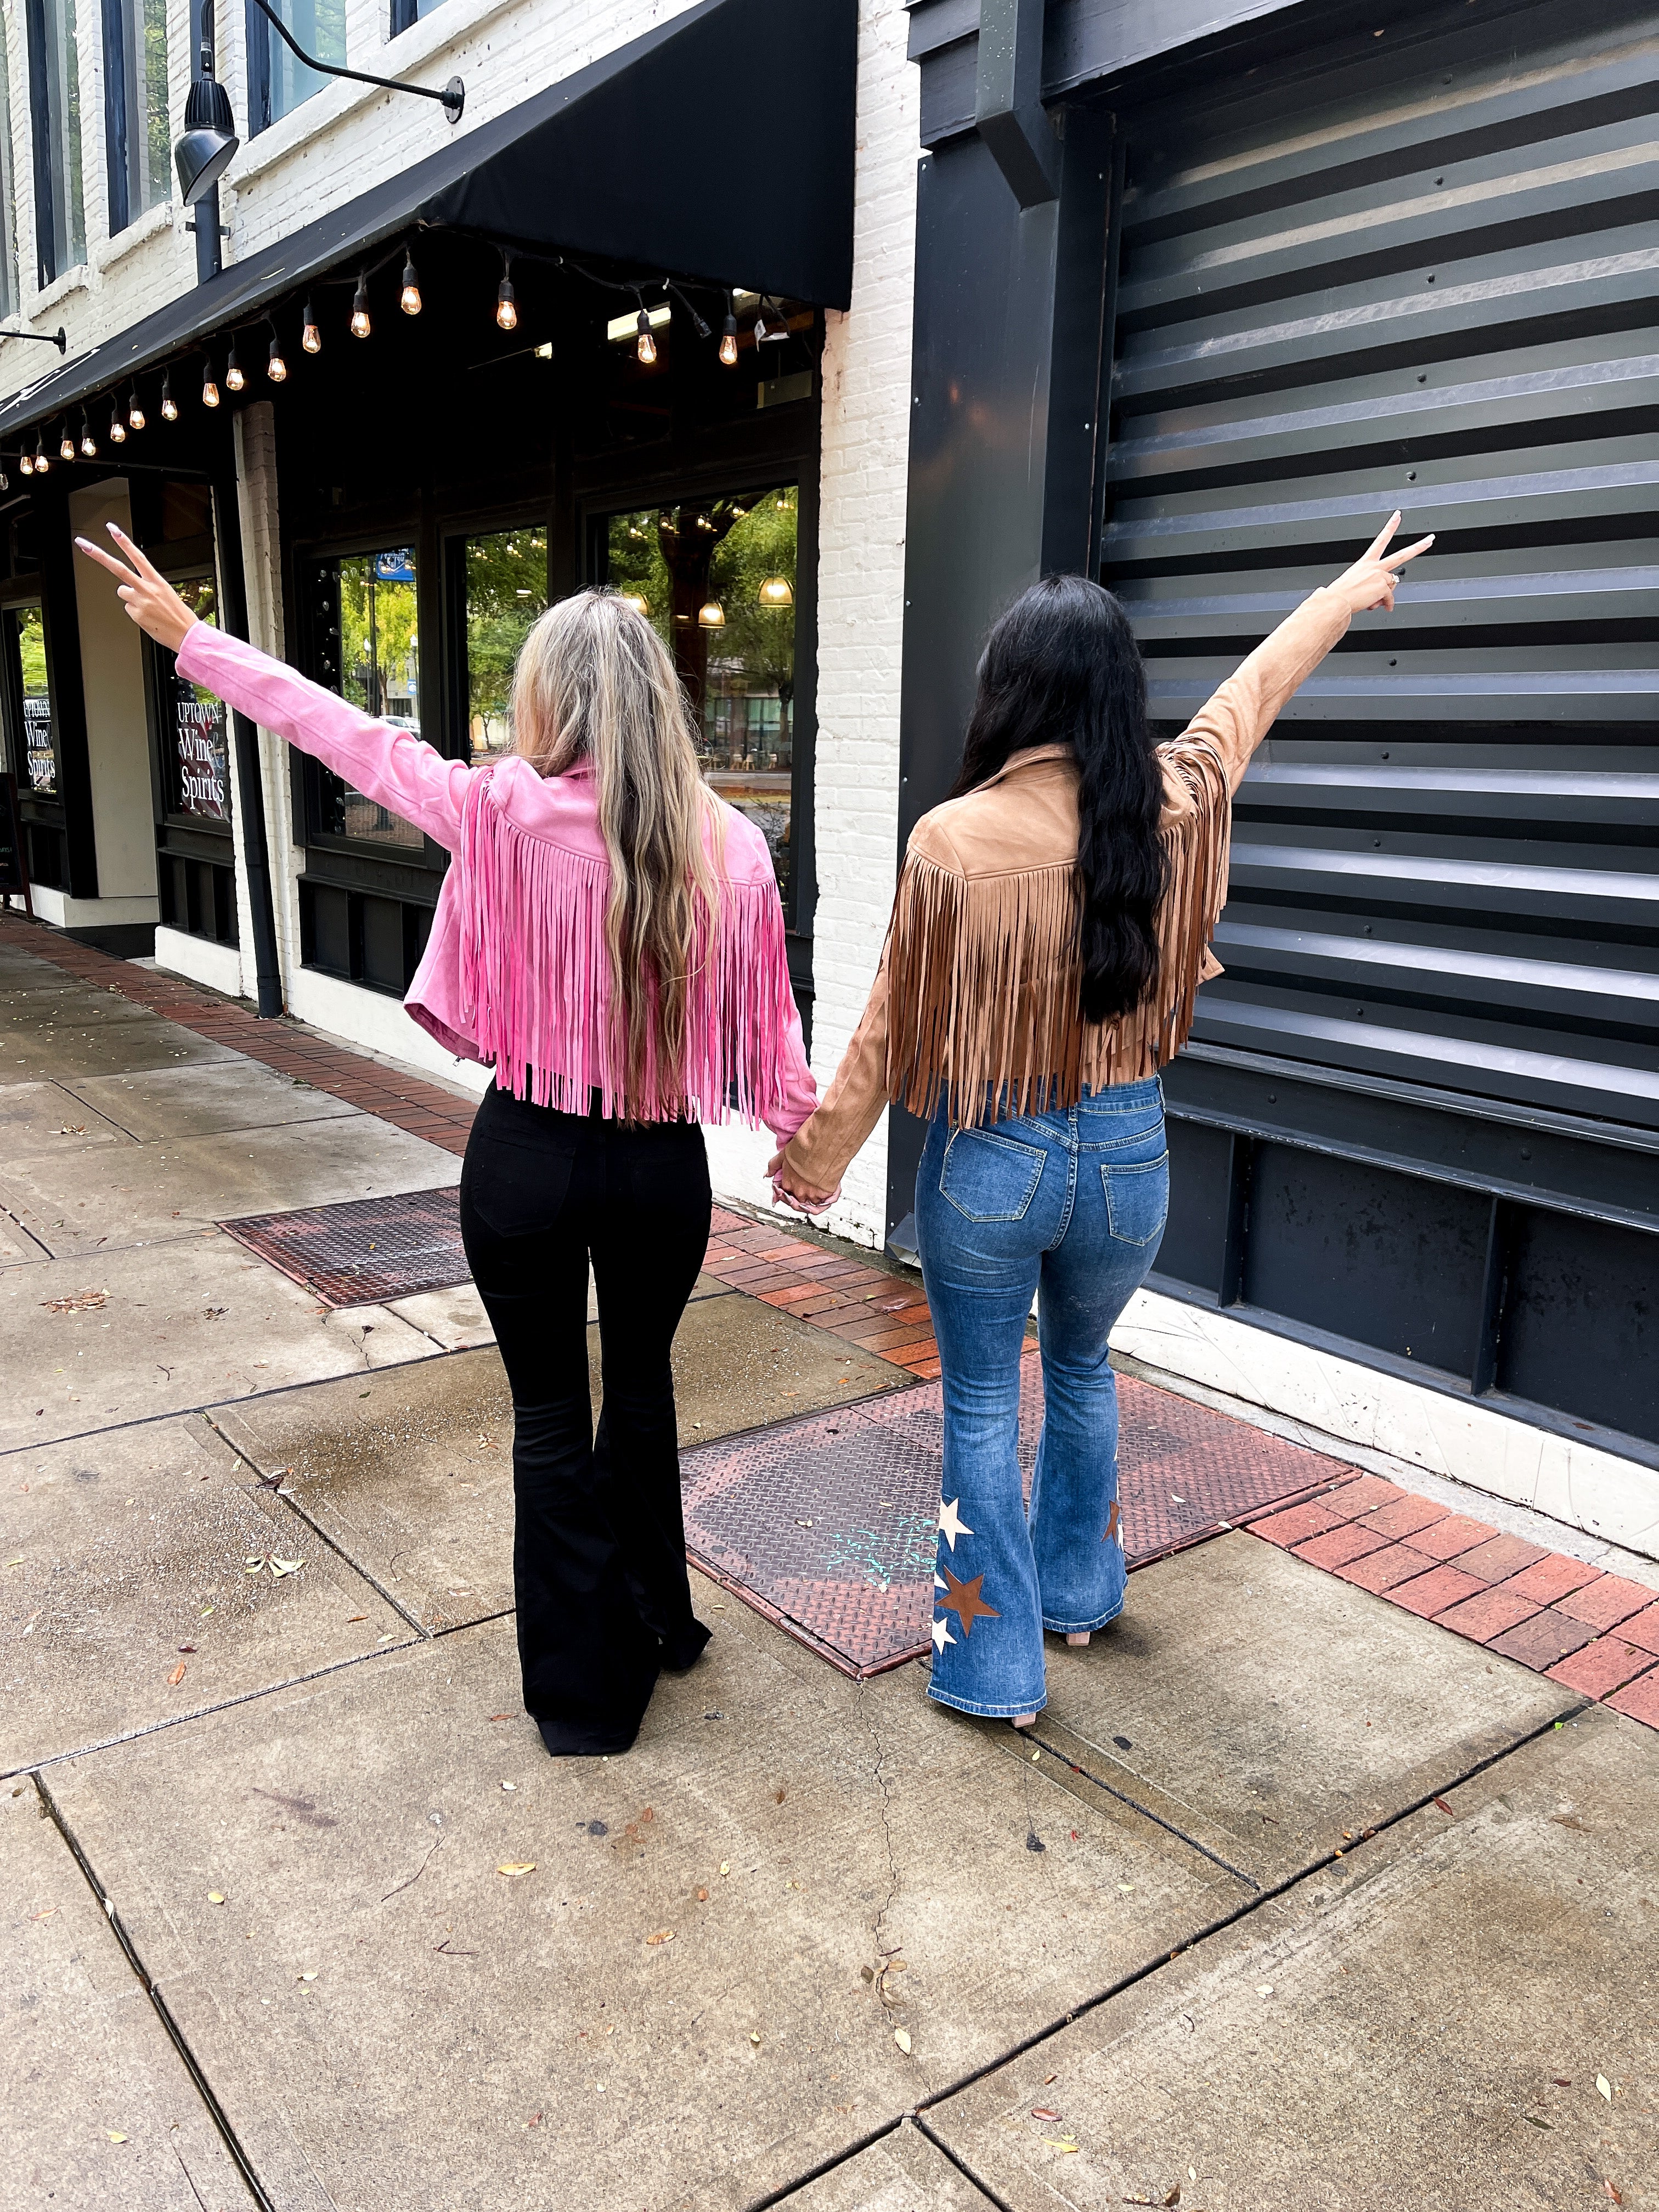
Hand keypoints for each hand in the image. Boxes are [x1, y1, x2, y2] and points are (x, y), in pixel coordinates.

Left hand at [73, 523, 197, 652]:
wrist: (187, 635)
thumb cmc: (179, 615)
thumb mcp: (167, 594)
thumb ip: (147, 587)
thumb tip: (130, 589)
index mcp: (157, 581)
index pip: (138, 557)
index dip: (124, 542)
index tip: (112, 529)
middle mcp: (147, 589)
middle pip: (118, 568)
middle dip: (99, 555)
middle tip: (83, 545)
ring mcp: (140, 602)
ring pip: (122, 592)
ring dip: (130, 598)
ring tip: (147, 607)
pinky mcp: (136, 614)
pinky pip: (128, 609)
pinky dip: (136, 613)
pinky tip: (148, 617)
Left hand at [764, 1149, 839, 1215]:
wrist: (819, 1146)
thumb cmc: (803, 1149)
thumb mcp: (783, 1155)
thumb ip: (773, 1166)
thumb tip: (767, 1174)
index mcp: (788, 1184)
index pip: (787, 1195)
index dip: (792, 1192)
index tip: (798, 1185)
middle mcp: (798, 1191)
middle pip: (800, 1200)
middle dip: (803, 1196)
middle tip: (810, 1187)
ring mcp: (811, 1193)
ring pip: (812, 1202)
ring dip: (815, 1197)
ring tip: (819, 1187)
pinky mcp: (824, 1193)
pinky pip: (824, 1203)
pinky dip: (825, 1200)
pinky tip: (825, 1194)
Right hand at [1327, 512, 1433, 616]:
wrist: (1336, 601)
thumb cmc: (1341, 593)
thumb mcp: (1354, 583)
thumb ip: (1371, 584)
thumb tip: (1382, 594)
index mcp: (1366, 562)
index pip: (1381, 540)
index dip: (1390, 527)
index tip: (1398, 516)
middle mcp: (1374, 566)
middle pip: (1401, 555)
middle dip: (1418, 547)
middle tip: (1430, 539)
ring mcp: (1380, 576)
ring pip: (1391, 586)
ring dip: (1384, 596)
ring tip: (1370, 600)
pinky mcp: (1383, 587)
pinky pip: (1390, 598)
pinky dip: (1386, 604)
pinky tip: (1379, 606)